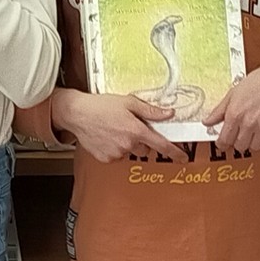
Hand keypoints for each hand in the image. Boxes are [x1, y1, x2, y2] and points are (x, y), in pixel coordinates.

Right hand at [54, 89, 183, 163]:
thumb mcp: (128, 102)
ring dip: (127, 144)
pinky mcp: (106, 158)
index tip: (183, 157)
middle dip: (141, 140)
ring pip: (130, 152)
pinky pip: (117, 156)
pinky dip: (115, 148)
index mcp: (136, 130)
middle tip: (130, 128)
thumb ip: (150, 111)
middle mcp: (127, 144)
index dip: (174, 152)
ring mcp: (116, 153)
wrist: (76, 113)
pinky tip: (106, 137)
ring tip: (114, 130)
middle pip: (145, 148)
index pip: (161, 145)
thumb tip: (168, 113)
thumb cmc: (100, 106)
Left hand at [202, 53, 259, 155]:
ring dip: (253, 143)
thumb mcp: (234, 93)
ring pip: (254, 148)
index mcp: (235, 113)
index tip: (224, 144)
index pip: (224, 140)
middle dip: (238, 142)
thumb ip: (219, 110)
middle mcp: (249, 122)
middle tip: (241, 134)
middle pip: (239, 146)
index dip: (222, 144)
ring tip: (255, 133)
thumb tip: (207, 122)